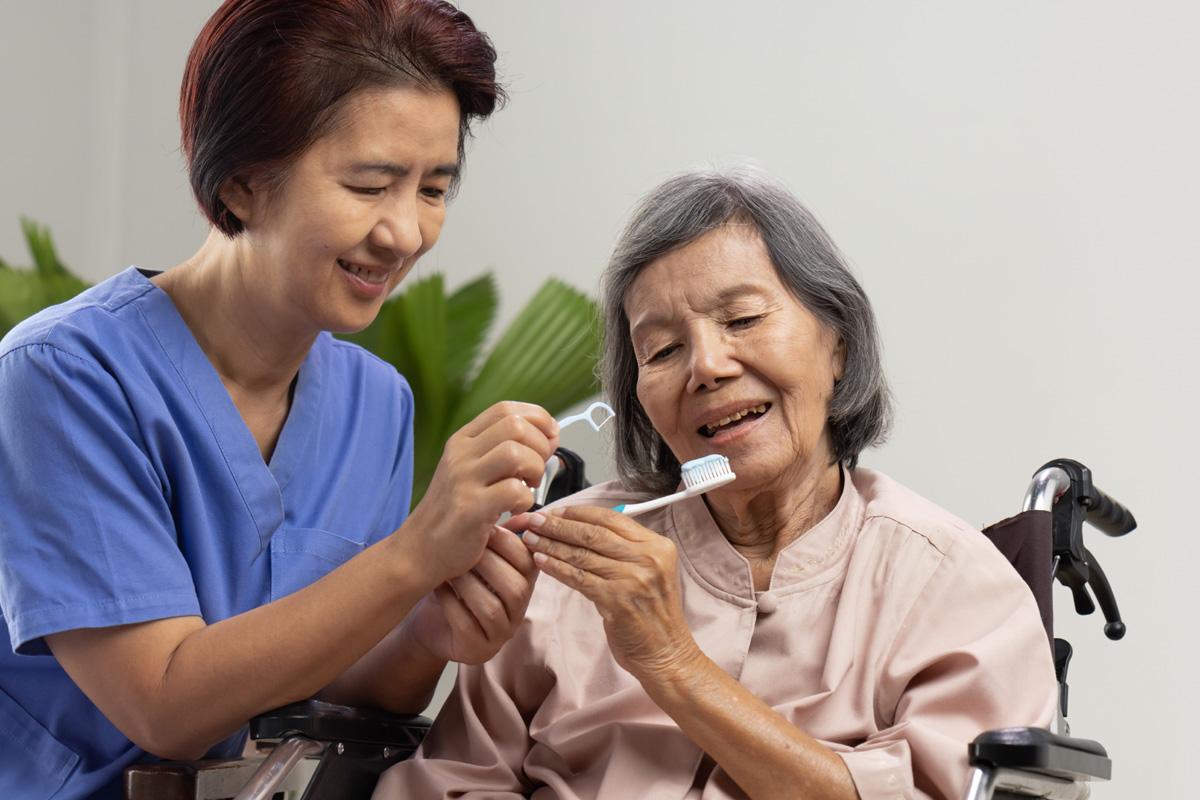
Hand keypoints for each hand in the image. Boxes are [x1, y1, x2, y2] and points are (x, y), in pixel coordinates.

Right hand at [405, 401, 557, 584]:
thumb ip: (506, 450)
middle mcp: (460, 454)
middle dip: (540, 446)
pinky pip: (514, 491)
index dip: (537, 419)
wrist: (420, 548)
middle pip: (515, 426)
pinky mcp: (470, 509)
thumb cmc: (455, 511)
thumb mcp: (473, 470)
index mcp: (463, 440)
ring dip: (534, 470)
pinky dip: (526, 500)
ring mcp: (463, 480)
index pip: (506, 409)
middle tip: (536, 471)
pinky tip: (516, 509)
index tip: (549, 438)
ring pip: (516, 454)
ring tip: (528, 487)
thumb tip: (550, 436)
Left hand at [407, 525, 539, 664]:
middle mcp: (519, 610)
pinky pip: (468, 625)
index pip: (531, 562)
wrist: (434, 621)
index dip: (509, 543)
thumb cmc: (459, 583)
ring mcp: (501, 633)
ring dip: (468, 583)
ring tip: (449, 568)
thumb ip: (496, 534)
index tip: (483, 527)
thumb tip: (512, 501)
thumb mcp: (478, 555)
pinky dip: (452, 604)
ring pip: (492, 608)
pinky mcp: (479, 650)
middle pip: (516, 587)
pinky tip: (439, 589)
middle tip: (463, 546)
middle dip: (487, 563)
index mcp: (525, 582)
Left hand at [514, 506, 701, 679]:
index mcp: (656, 545)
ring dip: (551, 544)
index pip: (611, 518)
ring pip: (582, 554)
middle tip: (534, 520)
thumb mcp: (650, 571)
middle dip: (559, 524)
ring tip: (530, 539)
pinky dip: (556, 567)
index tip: (555, 511)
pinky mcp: (616, 600)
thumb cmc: (652, 613)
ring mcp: (632, 578)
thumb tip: (581, 528)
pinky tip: (541, 561)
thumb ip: (625, 549)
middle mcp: (647, 557)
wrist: (666, 652)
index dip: (578, 513)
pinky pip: (578, 577)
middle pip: (593, 532)